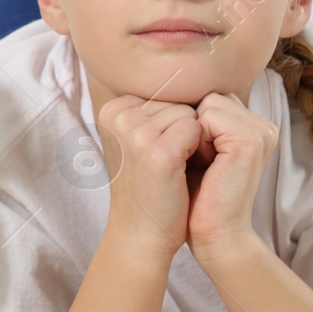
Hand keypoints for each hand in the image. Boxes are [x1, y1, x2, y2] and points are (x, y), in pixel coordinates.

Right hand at [96, 95, 201, 258]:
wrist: (141, 234)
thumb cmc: (149, 186)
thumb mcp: (139, 140)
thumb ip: (154, 110)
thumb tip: (190, 77)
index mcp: (113, 109)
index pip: (166, 95)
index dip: (174, 126)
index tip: (156, 154)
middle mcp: (118, 115)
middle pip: (179, 103)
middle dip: (184, 134)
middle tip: (166, 165)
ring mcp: (136, 131)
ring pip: (191, 115)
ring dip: (193, 144)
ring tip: (171, 170)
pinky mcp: (157, 150)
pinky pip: (197, 129)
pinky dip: (199, 152)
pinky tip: (179, 172)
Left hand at [186, 92, 278, 264]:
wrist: (214, 237)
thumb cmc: (197, 199)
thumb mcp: (195, 152)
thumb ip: (196, 121)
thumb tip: (164, 87)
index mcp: (252, 126)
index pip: (210, 97)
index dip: (190, 121)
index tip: (189, 154)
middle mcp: (261, 125)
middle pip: (208, 95)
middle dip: (190, 123)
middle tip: (194, 161)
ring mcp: (259, 131)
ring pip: (207, 102)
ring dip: (190, 130)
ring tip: (198, 163)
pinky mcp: (250, 140)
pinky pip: (208, 115)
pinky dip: (194, 136)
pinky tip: (202, 163)